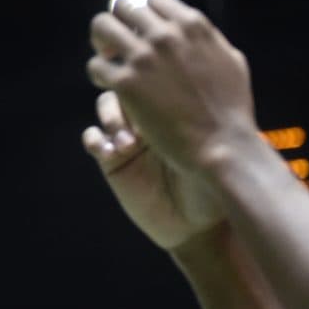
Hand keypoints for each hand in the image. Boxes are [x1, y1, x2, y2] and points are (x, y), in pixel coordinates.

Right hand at [83, 88, 226, 250]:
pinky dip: (96, 139)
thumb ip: (203, 123)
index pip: (157, 80)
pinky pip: (94, 139)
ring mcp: (129, 138)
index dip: (151, 80)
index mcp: (176, 111)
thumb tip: (201, 90)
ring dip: (112, 119)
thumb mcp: (214, 155)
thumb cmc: (214, 189)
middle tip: (141, 118)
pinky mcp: (112, 162)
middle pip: (129, 86)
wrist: (200, 228)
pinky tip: (108, 152)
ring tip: (127, 144)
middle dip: (129, 96)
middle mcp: (151, 119)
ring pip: (107, 108)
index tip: (158, 93)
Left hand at [86, 0, 261, 174]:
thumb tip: (189, 24)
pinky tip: (110, 84)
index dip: (145, 13)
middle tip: (120, 43)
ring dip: (102, 41)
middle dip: (120, 22)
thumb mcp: (231, 60)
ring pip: (101, 26)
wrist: (222, 145)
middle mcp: (165, 35)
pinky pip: (97, 65)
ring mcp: (143, 58)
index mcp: (191, 25)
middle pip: (123, 7)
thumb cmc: (231, 108)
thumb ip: (207, 37)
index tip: (142, 29)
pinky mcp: (126, 83)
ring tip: (108, 58)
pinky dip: (100, 73)